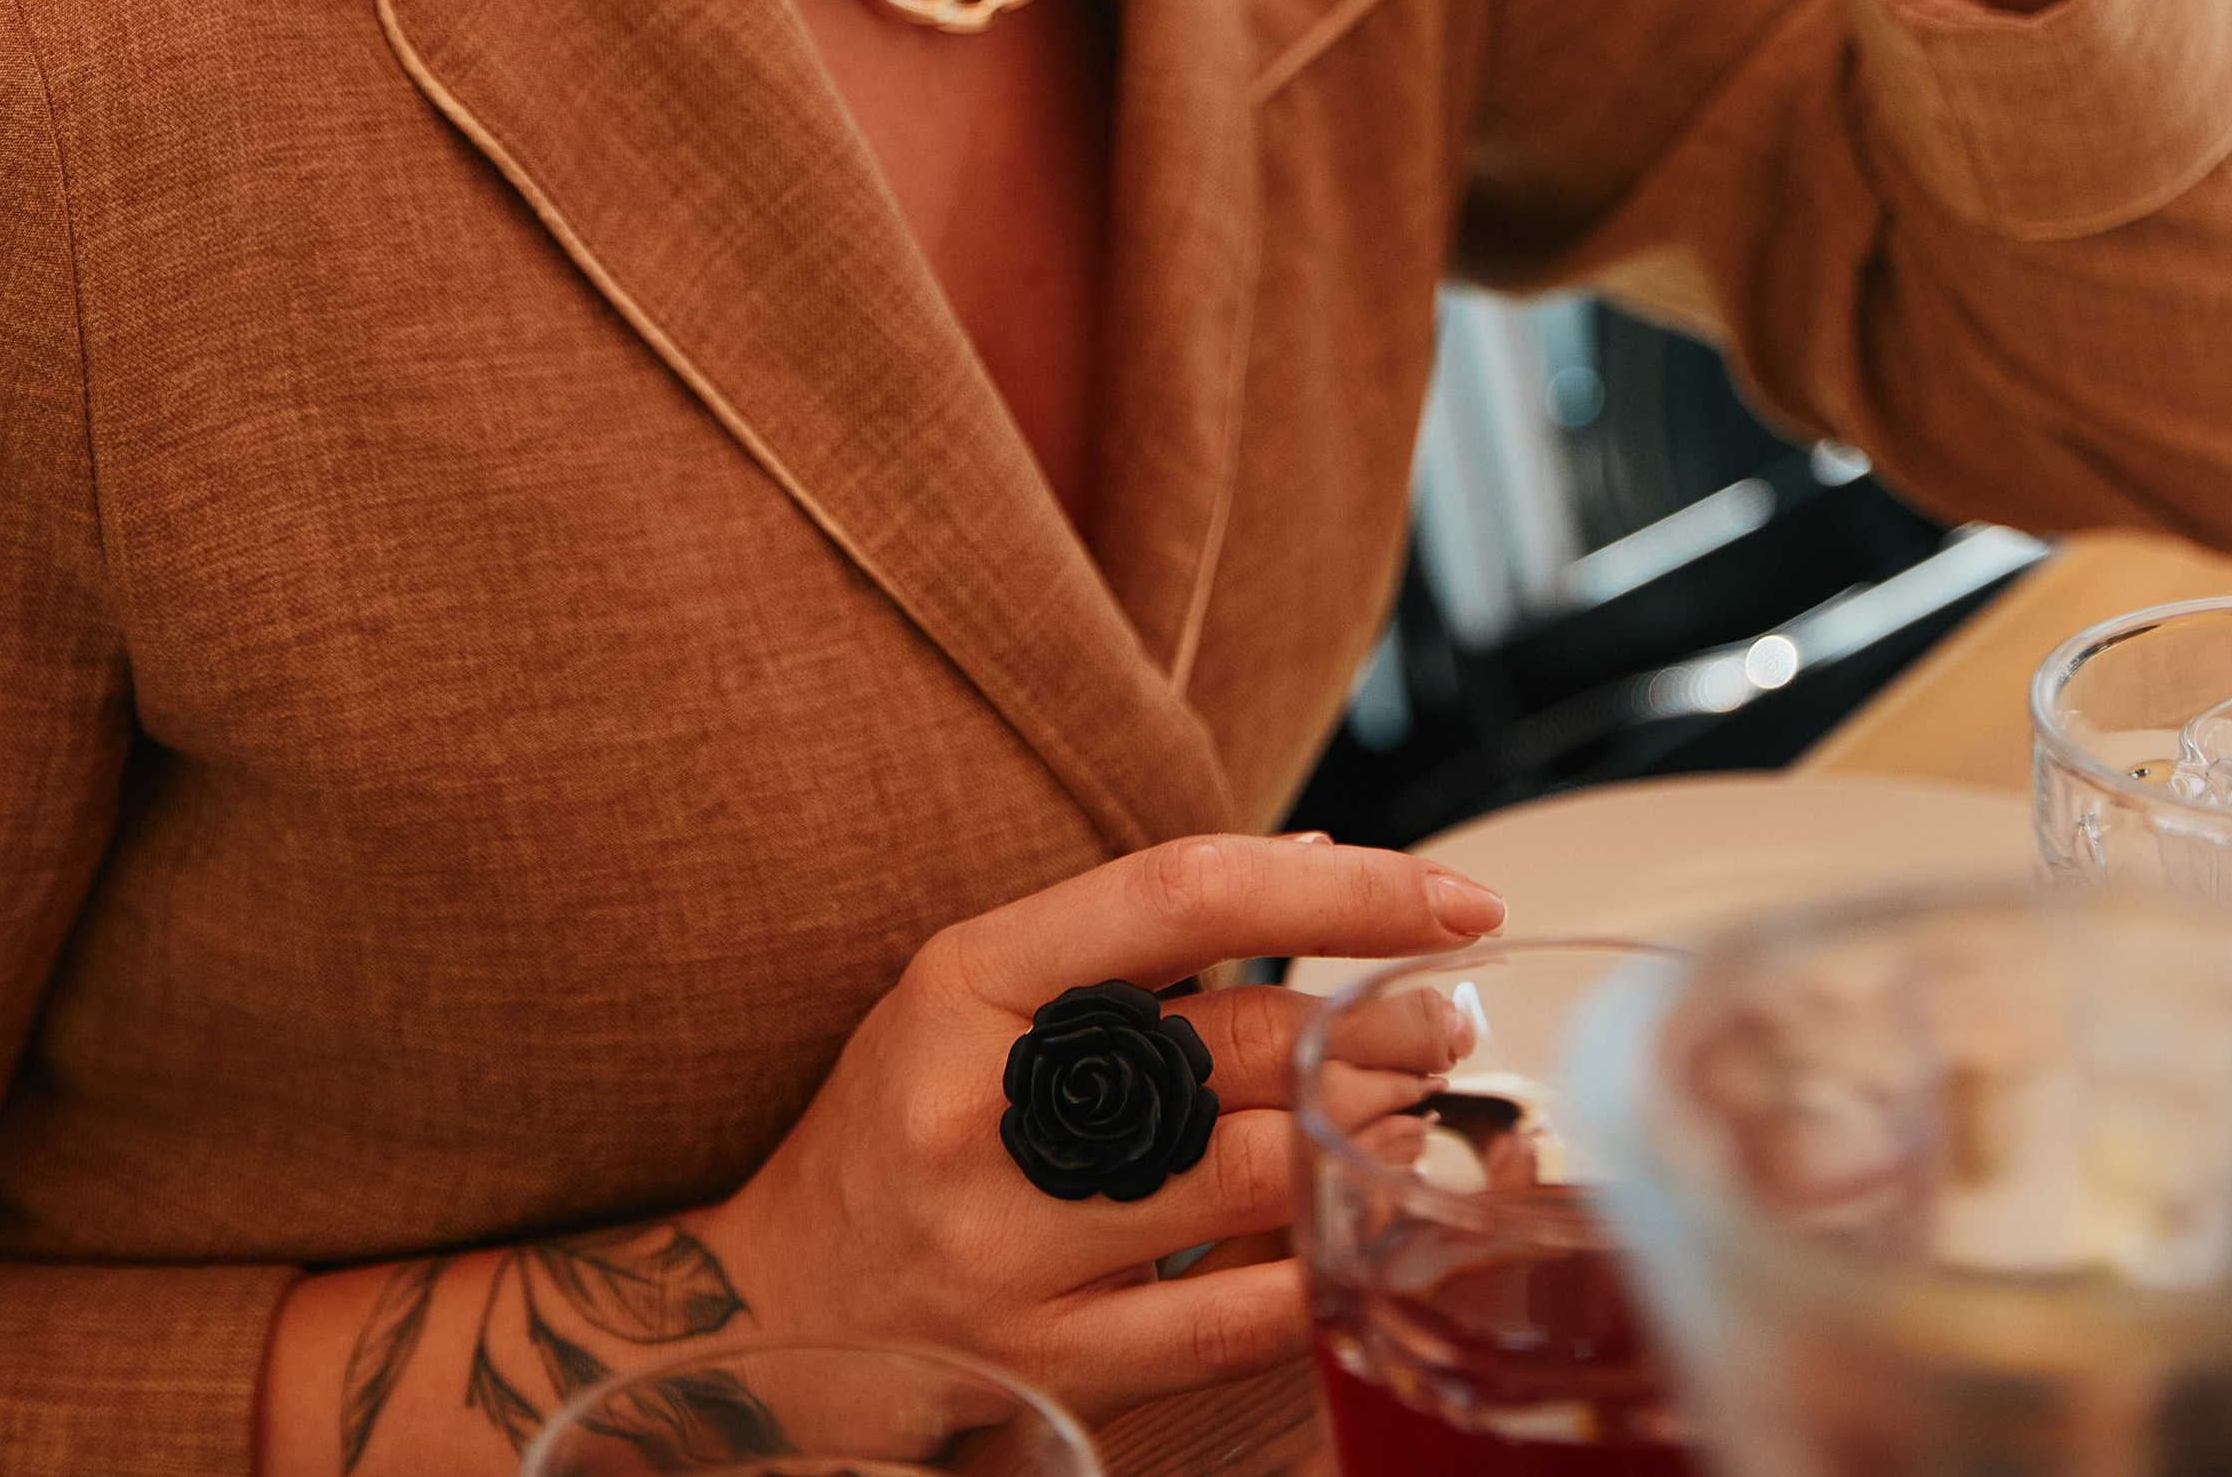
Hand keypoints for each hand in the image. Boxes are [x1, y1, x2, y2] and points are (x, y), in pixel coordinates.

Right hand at [704, 832, 1498, 1416]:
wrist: (776, 1310)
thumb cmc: (907, 1119)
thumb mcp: (974, 990)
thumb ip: (1129, 936)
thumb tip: (1321, 864)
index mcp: (967, 982)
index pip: (1182, 895)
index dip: (1341, 889)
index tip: (1455, 897)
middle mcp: (985, 1108)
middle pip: (1240, 1045)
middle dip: (1380, 1028)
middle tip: (1442, 1021)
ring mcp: (1015, 1247)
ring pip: (1258, 1177)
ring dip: (1371, 1138)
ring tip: (1416, 1113)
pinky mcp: (1051, 1366)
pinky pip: (1235, 1319)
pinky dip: (1323, 1264)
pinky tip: (1360, 1226)